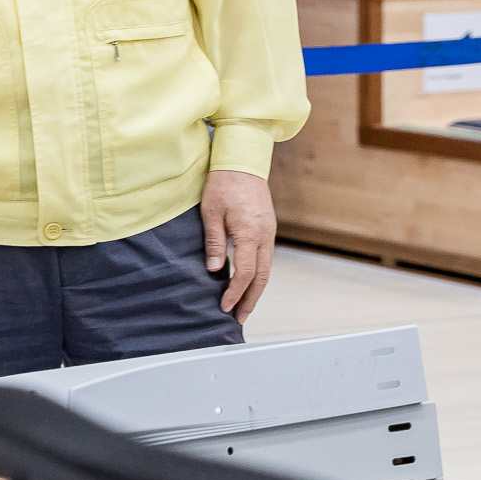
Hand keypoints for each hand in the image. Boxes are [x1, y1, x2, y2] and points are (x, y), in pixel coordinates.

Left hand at [203, 169, 277, 323]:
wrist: (242, 161)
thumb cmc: (223, 183)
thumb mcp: (211, 212)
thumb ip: (215, 242)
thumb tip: (215, 270)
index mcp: (250, 233)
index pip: (245, 273)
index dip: (236, 292)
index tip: (225, 307)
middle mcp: (265, 236)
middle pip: (262, 277)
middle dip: (251, 300)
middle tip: (240, 318)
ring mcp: (269, 232)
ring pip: (267, 269)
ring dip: (256, 290)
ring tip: (245, 307)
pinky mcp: (268, 228)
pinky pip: (266, 258)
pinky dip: (259, 275)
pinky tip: (249, 283)